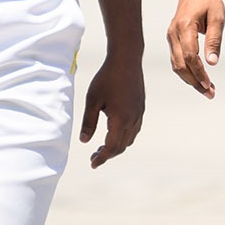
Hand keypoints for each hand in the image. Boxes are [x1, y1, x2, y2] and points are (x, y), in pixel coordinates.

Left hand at [80, 51, 144, 168]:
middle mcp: (133, 119)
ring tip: (103, 147)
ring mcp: (139, 114)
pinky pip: (134, 130)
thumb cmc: (106, 78)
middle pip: (121, 146)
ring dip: (117, 146)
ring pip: (129, 139)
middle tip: (94, 157)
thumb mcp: (92, 100)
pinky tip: (115, 133)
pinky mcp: (140, 108)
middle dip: (107, 154)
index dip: (101, 158)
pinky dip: (124, 137)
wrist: (126, 59)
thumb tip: (84, 141)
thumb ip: (88, 122)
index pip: (111, 147)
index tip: (92, 164)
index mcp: (120, 120)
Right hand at [167, 0, 224, 97]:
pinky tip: (198, 78)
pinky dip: (186, 71)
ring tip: (207, 89)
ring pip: (177, 65)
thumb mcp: (218, 17)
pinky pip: (176, 60)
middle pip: (181, 65)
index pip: (190, 56)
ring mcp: (170, 36)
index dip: (199, 73)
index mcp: (184, 26)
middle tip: (210, 93)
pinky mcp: (172, 39)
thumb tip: (212, 63)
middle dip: (195, 82)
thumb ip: (214, 40)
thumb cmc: (209, 1)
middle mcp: (173, 33)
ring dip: (190, 79)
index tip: (210, 85)